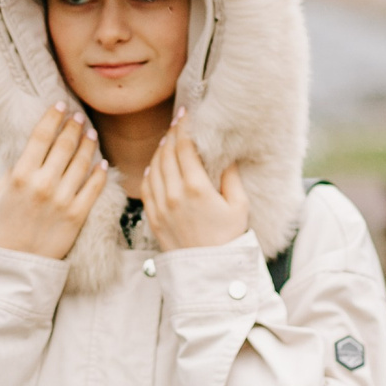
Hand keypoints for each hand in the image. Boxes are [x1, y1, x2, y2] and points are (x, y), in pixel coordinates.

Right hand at [0, 103, 107, 259]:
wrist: (19, 259)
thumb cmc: (8, 221)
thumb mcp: (2, 189)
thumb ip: (14, 164)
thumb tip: (28, 139)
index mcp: (21, 175)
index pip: (41, 136)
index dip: (53, 117)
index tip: (61, 105)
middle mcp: (42, 185)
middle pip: (64, 145)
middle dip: (74, 126)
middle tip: (79, 117)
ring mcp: (62, 200)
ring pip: (82, 162)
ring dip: (88, 144)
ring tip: (91, 133)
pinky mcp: (77, 215)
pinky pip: (94, 187)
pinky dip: (100, 172)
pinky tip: (102, 162)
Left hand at [141, 110, 250, 250]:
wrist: (210, 272)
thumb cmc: (229, 238)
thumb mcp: (239, 205)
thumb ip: (230, 176)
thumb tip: (225, 153)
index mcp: (197, 188)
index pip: (184, 148)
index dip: (184, 127)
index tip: (186, 114)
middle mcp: (174, 195)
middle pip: (166, 153)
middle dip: (171, 134)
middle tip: (177, 122)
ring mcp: (160, 207)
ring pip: (153, 167)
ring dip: (159, 150)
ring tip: (168, 140)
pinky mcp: (152, 218)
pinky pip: (146, 186)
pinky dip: (150, 170)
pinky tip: (156, 164)